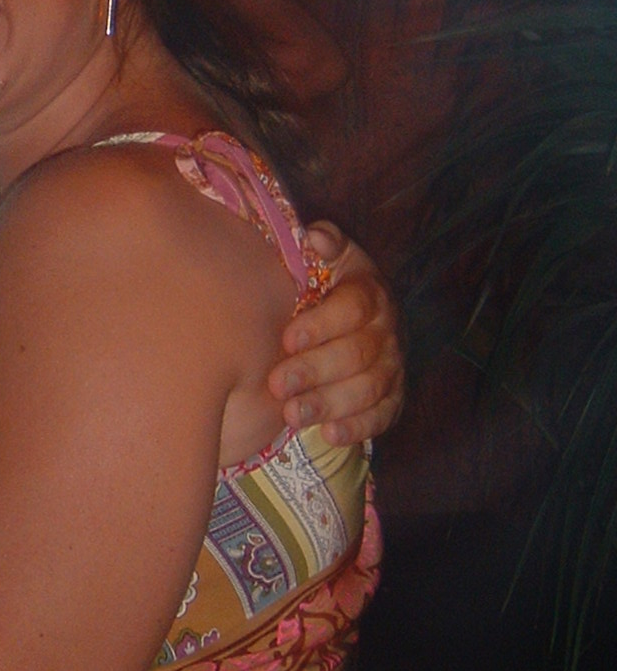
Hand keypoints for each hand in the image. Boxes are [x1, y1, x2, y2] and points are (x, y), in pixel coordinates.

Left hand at [268, 225, 404, 446]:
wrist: (350, 320)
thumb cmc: (323, 288)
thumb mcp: (325, 261)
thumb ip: (322, 245)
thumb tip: (316, 235)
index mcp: (370, 292)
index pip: (354, 307)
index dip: (322, 324)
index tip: (286, 339)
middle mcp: (387, 330)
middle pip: (358, 354)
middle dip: (316, 371)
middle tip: (277, 385)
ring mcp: (393, 365)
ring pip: (368, 388)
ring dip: (329, 403)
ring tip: (292, 415)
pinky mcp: (393, 397)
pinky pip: (383, 415)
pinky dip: (358, 427)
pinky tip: (330, 435)